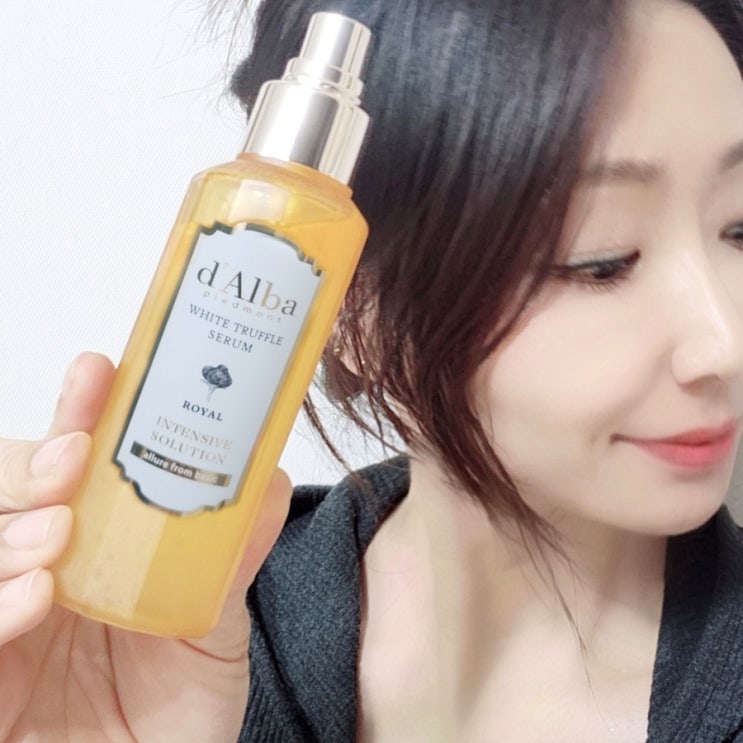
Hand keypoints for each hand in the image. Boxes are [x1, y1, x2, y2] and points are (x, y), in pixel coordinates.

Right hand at [0, 353, 291, 742]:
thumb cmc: (178, 707)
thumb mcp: (214, 622)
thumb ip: (233, 555)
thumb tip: (269, 480)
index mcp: (92, 544)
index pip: (71, 465)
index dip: (79, 413)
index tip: (99, 372)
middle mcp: (38, 569)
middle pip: (9, 489)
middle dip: (30, 461)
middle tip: (73, 453)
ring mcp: (8, 619)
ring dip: (11, 524)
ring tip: (57, 530)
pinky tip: (38, 592)